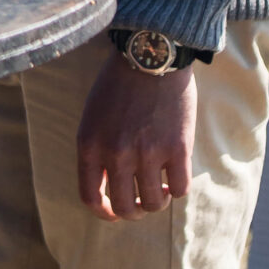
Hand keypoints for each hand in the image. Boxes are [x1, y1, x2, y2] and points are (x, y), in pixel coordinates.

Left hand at [75, 48, 195, 221]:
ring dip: (157, 200)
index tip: (115, 212)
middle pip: (124, 207)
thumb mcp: (93, 117)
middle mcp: (116, 153)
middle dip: (134, 211)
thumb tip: (107, 188)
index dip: (104, 212)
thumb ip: (96, 151)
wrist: (150, 55)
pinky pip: (180, 189)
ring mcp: (147, 152)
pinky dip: (177, 188)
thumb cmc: (119, 84)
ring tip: (159, 186)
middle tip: (142, 202)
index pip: (90, 197)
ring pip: (154, 203)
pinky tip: (175, 175)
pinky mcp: (177, 148)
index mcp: (89, 145)